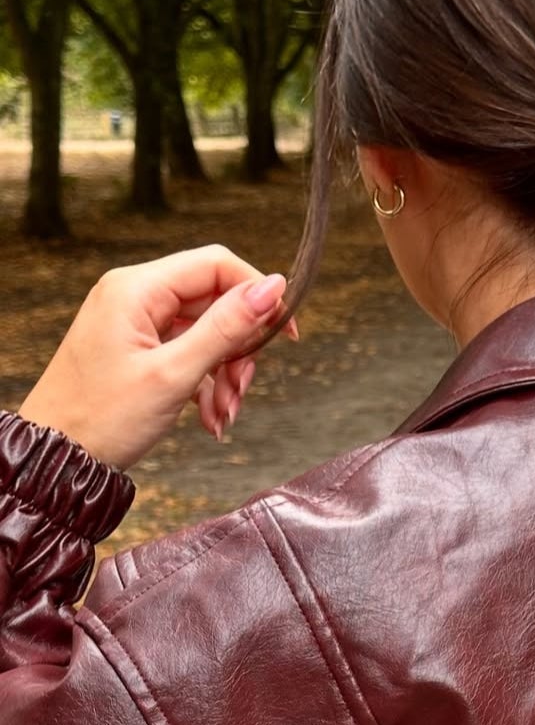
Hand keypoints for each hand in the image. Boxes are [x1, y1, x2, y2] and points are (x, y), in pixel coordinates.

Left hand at [17, 245, 300, 472]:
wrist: (58, 459)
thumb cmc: (101, 418)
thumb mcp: (175, 373)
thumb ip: (227, 327)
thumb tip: (272, 288)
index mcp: (136, 289)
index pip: (216, 265)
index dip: (257, 295)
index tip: (286, 333)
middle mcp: (135, 297)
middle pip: (215, 303)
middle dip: (238, 351)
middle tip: (241, 391)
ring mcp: (136, 324)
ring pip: (206, 334)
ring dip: (225, 375)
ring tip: (223, 415)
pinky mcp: (138, 350)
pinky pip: (189, 355)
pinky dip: (206, 385)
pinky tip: (209, 418)